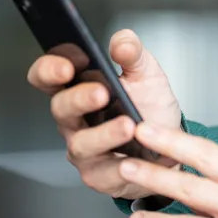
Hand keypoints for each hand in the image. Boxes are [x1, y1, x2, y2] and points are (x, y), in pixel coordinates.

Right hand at [27, 30, 182, 201]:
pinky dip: (119, 167)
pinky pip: (103, 174)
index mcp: (77, 88)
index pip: (47, 77)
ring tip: (128, 124)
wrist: (171, 144)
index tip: (67, 63)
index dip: (49, 69)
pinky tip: (133, 157)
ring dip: (104, 134)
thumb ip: (133, 54)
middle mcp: (74, 120)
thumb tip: (122, 42)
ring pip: (81, 143)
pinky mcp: (99, 175)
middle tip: (101, 92)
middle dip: (78, 99)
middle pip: (60, 108)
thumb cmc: (149, 107)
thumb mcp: (146, 73)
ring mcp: (84, 149)